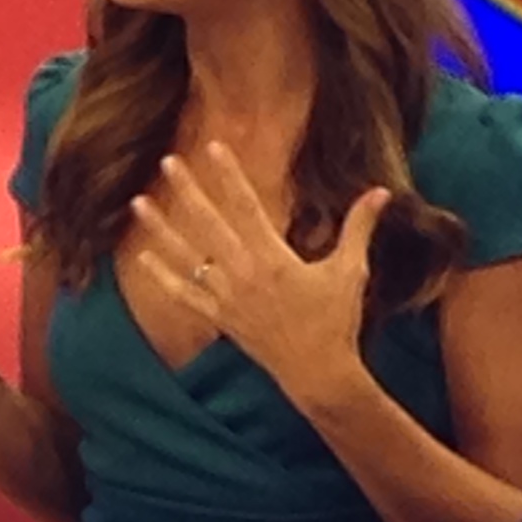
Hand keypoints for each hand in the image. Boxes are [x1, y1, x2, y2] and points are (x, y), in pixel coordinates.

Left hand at [126, 144, 384, 406]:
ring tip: (139, 203)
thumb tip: (382, 192)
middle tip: (167, 162)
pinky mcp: (220, 318)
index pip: (247, 206)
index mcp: (274, 258)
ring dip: (161, 229)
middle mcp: (244, 274)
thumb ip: (359, 227)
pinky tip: (143, 257)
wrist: (318, 373)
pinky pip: (184, 295)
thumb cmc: (337, 321)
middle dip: (187, 191)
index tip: (214, 147)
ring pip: (186, 257)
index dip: (230, 175)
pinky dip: (163, 277)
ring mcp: (227, 297)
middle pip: (209, 224)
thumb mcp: (350, 271)